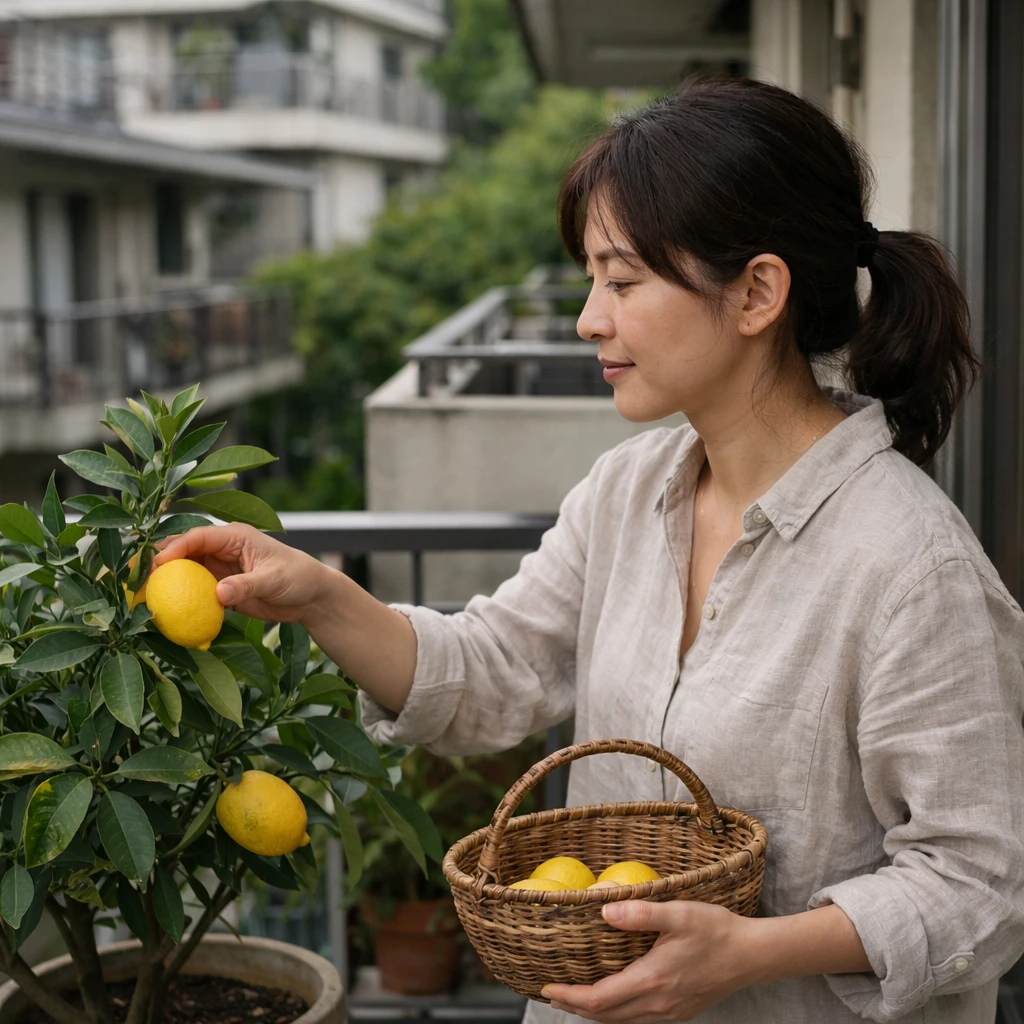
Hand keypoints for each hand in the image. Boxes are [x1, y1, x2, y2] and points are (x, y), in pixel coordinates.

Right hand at [153, 524, 328, 623]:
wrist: (311, 597)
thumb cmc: (298, 577)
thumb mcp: (273, 579)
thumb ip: (246, 586)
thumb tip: (217, 593)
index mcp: (235, 536)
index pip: (198, 537)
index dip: (176, 548)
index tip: (157, 564)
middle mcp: (223, 549)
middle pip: (184, 552)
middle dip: (160, 562)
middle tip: (137, 579)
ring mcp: (219, 569)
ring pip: (185, 572)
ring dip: (165, 582)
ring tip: (141, 596)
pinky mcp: (220, 589)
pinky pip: (194, 592)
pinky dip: (179, 599)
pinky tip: (162, 611)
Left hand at [540, 900, 750, 1023]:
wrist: (752, 956)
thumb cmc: (716, 931)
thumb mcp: (677, 914)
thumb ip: (640, 913)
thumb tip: (604, 909)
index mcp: (651, 981)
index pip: (599, 1000)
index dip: (569, 997)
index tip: (547, 988)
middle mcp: (657, 1004)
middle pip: (605, 1016)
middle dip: (574, 1007)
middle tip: (551, 994)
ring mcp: (669, 1012)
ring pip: (621, 1022)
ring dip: (594, 1013)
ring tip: (574, 999)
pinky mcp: (679, 1012)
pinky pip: (637, 1020)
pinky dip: (616, 1014)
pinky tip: (613, 1000)